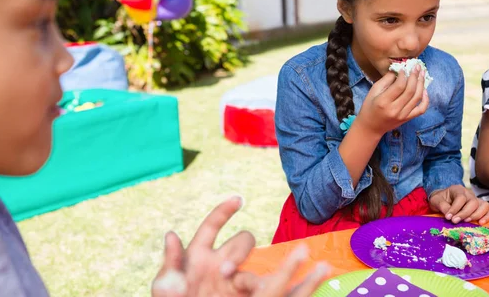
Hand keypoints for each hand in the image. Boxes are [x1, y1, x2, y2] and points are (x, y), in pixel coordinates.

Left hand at [151, 197, 330, 296]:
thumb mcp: (167, 289)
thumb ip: (171, 264)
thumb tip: (170, 234)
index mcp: (200, 258)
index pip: (211, 226)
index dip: (223, 211)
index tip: (238, 200)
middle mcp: (222, 266)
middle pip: (240, 244)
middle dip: (237, 252)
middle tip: (226, 273)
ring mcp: (239, 284)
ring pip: (265, 264)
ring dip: (285, 260)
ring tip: (304, 253)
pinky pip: (282, 291)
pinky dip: (303, 284)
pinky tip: (321, 272)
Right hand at [357, 65, 429, 136]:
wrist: (370, 127)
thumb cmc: (369, 107)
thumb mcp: (373, 91)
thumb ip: (386, 80)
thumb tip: (398, 70)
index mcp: (383, 102)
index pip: (399, 86)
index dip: (404, 75)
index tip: (404, 68)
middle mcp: (394, 109)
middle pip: (410, 90)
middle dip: (415, 76)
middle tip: (417, 66)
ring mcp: (402, 115)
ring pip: (417, 97)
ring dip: (421, 84)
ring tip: (422, 74)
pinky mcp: (407, 119)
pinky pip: (421, 109)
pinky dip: (425, 99)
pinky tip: (424, 90)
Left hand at [429, 185, 488, 225]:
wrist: (442, 200)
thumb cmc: (440, 200)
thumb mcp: (436, 201)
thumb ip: (442, 206)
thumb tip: (450, 215)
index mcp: (457, 189)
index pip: (460, 198)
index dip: (455, 208)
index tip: (448, 217)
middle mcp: (468, 193)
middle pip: (473, 202)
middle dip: (464, 213)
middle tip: (455, 221)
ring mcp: (476, 199)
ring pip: (483, 205)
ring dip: (476, 215)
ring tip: (466, 221)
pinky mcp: (480, 206)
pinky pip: (488, 210)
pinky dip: (486, 217)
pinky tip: (480, 223)